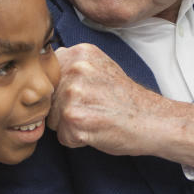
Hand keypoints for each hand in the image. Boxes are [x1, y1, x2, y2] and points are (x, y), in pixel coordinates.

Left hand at [49, 43, 193, 167]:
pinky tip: (96, 130)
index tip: (83, 95)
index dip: (62, 90)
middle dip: (64, 109)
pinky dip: (77, 140)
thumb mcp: (100, 67)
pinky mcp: (75, 119)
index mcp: (80, 53)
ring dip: (70, 125)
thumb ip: (72, 66)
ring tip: (95, 119)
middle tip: (93, 109)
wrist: (152, 120)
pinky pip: (63, 137)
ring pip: (53, 119)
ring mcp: (74, 94)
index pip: (48, 75)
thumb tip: (41, 72)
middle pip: (48, 98)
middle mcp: (75, 69)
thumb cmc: (125, 98)